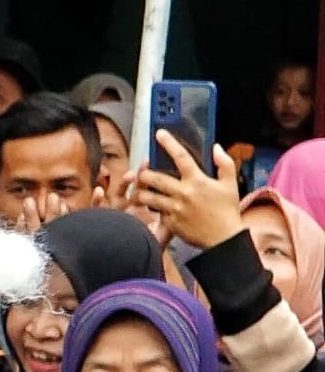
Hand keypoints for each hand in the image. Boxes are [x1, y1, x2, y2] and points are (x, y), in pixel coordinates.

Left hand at [138, 130, 236, 252]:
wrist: (223, 238)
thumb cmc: (227, 210)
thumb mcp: (230, 184)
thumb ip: (224, 163)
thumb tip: (216, 147)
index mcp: (198, 181)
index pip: (180, 157)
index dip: (169, 143)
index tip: (159, 133)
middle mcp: (184, 193)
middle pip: (155, 178)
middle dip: (144, 173)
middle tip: (142, 172)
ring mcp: (175, 208)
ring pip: (148, 197)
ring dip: (142, 192)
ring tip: (142, 191)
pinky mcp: (170, 222)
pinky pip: (156, 212)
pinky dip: (154, 209)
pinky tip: (154, 208)